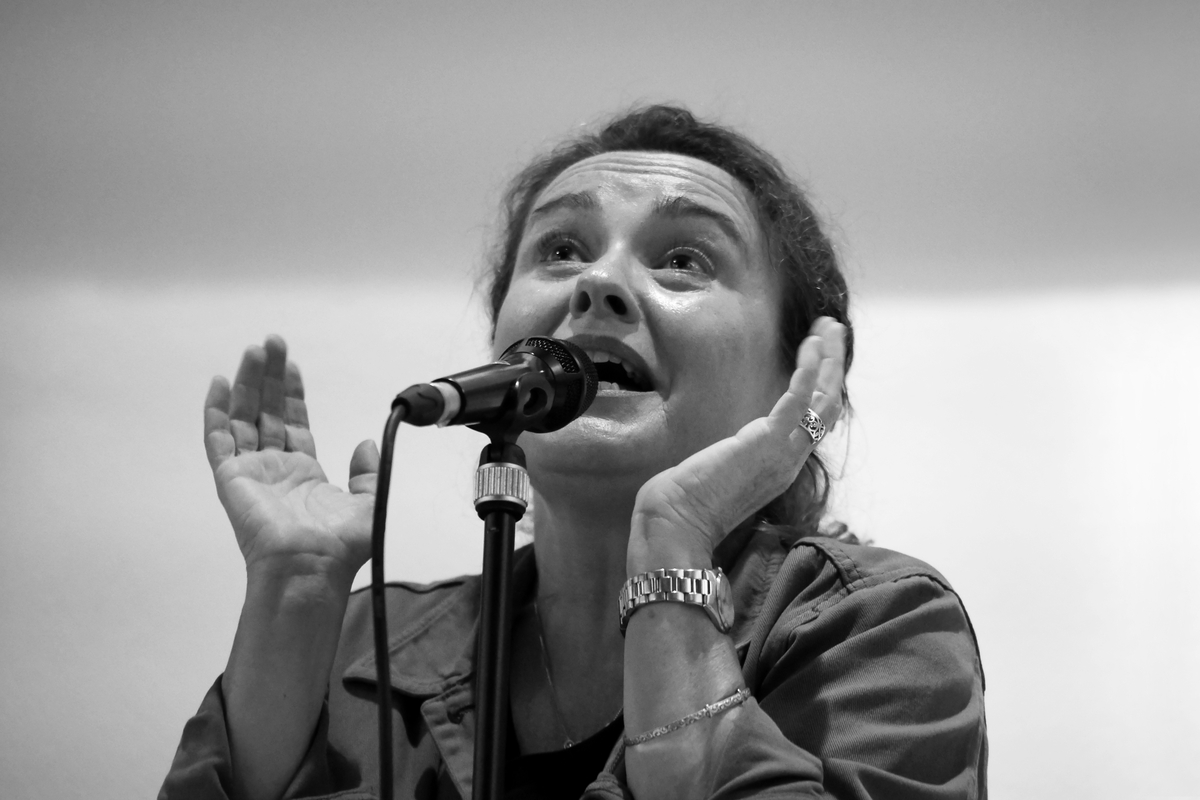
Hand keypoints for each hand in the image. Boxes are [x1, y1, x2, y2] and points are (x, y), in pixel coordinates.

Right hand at [204, 335, 377, 585]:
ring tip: (253, 351)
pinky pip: (217, 439)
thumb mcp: (368, 503)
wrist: (310, 566)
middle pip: (268, 412)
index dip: (293, 393)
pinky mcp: (230, 478)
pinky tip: (217, 384)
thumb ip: (368, 472)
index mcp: (303, 474)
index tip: (291, 365)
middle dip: (270, 377)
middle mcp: (274, 469)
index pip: (294, 423)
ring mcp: (251, 472)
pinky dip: (215, 411)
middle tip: (271, 343)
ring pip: (244, 417)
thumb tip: (364, 444)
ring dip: (246, 384)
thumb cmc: (339, 546)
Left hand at [629, 317, 846, 568]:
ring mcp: (785, 451)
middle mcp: (791, 459)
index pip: (813, 423)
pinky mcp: (770, 440)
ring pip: (823, 399)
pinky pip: (799, 397)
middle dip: (832, 366)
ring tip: (828, 327)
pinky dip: (807, 368)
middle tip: (833, 331)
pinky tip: (809, 344)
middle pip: (827, 407)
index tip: (821, 360)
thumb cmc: (688, 504)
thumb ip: (736, 459)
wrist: (678, 522)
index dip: (822, 390)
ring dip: (828, 359)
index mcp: (780, 467)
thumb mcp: (723, 474)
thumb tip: (728, 451)